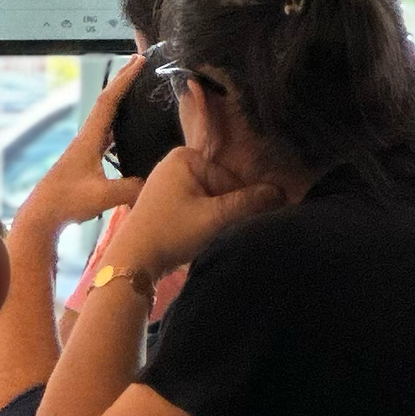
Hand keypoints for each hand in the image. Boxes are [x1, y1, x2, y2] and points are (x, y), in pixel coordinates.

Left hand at [9, 58, 146, 243]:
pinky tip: (123, 132)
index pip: (108, 102)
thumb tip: (155, 183)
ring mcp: (83, 150)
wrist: (41, 216)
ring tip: (134, 91)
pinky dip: (115, 124)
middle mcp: (85, 139)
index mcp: (88, 140)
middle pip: (105, 103)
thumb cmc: (67, 202)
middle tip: (137, 63)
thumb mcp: (104, 195)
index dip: (124, 80)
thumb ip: (132, 188)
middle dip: (122, 81)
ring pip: (103, 118)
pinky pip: (103, 135)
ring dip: (118, 101)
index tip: (139, 62)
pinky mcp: (83, 162)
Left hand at [103, 143, 284, 282]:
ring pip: (210, 200)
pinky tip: (195, 236)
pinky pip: (196, 206)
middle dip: (225, 211)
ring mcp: (168, 181)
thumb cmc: (172, 232)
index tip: (230, 225)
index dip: (238, 205)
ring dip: (215, 218)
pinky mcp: (165, 200)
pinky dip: (201, 221)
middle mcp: (176, 162)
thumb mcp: (215, 217)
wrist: (133, 259)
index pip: (231, 179)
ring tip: (204, 236)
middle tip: (215, 233)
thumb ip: (249, 203)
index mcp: (186, 156)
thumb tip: (281, 192)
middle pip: (221, 188)